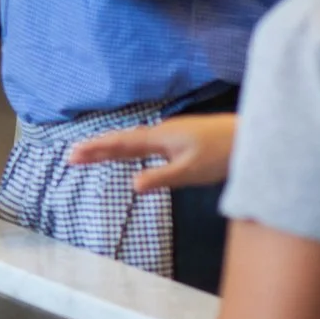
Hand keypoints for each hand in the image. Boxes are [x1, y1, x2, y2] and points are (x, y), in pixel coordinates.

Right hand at [63, 114, 237, 192]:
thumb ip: (161, 178)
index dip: (96, 149)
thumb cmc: (222, 155)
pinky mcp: (178, 138)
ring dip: (110, 146)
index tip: (73, 155)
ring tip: (92, 153)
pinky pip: (144, 141)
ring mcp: (169, 133)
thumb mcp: (191, 172)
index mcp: (158, 139)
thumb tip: (132, 186)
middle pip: (121, 140)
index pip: (119, 144)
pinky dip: (127, 146)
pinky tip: (128, 150)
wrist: (248, 136)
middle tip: (72, 156)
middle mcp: (159, 132)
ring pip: (132, 140)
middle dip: (96, 148)